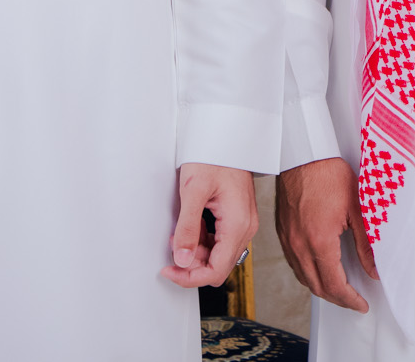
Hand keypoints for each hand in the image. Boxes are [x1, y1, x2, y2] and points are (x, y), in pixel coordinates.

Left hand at [164, 163, 257, 287]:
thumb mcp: (193, 191)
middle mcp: (245, 228)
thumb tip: (182, 260)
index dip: (190, 277)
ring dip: (195, 251)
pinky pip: (219, 241)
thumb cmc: (213, 156)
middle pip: (218, 266)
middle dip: (192, 264)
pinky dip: (202, 240)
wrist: (227, 137)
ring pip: (218, 255)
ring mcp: (243, 224)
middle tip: (171, 248)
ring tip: (178, 232)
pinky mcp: (237, 218)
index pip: (216, 271)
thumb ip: (188, 228)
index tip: (169, 270)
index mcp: (238, 225)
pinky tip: (190, 225)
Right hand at [276, 156, 377, 311]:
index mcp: (319, 241)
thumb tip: (373, 268)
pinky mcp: (283, 232)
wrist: (303, 154)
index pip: (335, 285)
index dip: (350, 300)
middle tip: (354, 300)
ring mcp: (288, 240)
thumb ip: (366, 243)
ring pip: (303, 278)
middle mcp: (299, 245)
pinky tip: (319, 269)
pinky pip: (294, 264)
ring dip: (322, 288)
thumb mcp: (357, 207)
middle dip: (338, 299)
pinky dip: (308, 274)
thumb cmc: (327, 172)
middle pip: (317, 287)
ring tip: (340, 289)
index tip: (361, 304)